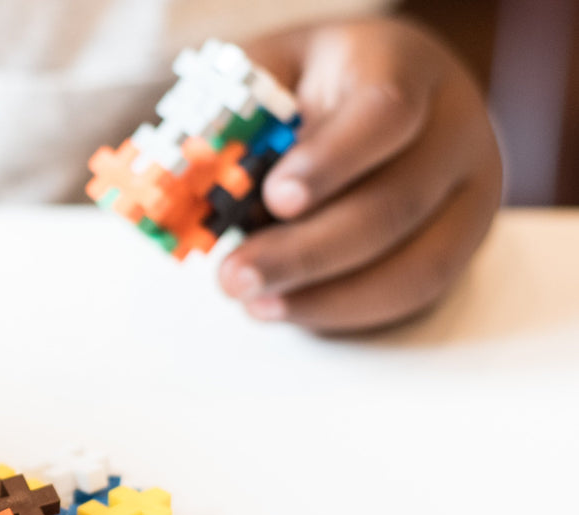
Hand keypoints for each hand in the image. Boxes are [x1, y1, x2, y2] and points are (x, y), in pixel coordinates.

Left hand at [220, 17, 502, 332]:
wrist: (374, 89)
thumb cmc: (310, 87)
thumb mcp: (266, 75)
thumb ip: (232, 118)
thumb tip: (183, 177)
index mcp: (404, 66)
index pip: (385, 112)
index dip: (331, 162)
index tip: (274, 198)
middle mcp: (454, 127)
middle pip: (394, 204)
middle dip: (306, 253)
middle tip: (235, 277)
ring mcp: (468, 190)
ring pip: (413, 265)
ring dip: (325, 298)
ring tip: (252, 301)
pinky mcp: (460, 243)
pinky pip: (411, 295)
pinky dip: (344, 311)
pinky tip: (286, 307)